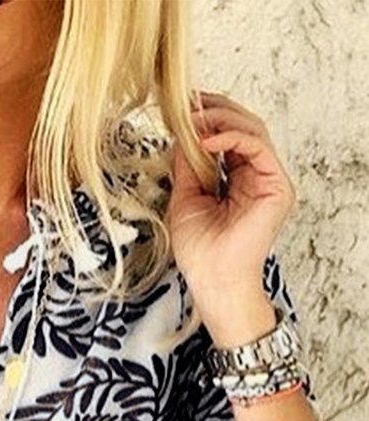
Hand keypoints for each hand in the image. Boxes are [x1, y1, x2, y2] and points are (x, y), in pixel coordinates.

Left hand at [167, 91, 296, 302]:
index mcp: (237, 179)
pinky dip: (231, 136)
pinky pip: (256, 146)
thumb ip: (186, 166)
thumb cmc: (200, 252)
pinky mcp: (276, 186)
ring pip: (252, 129)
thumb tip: (181, 134)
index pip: (228, 136)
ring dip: (221, 118)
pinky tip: (206, 139)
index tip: (182, 108)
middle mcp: (256, 176)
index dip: (207, 118)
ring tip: (193, 119)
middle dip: (215, 110)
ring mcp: (269, 180)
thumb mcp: (185, 198)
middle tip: (187, 104)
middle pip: (243, 126)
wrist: (213, 280)